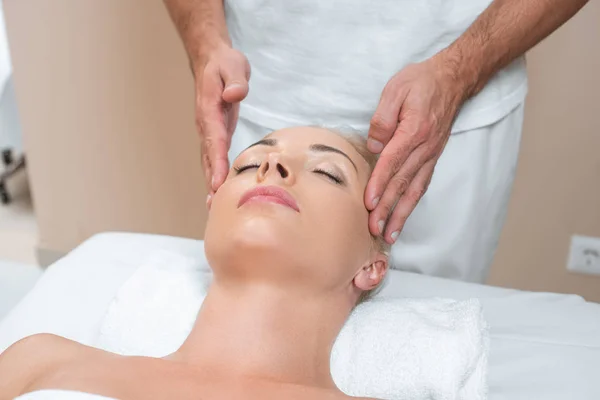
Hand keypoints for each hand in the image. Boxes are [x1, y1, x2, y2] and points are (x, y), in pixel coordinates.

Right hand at [195, 44, 249, 201]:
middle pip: (207, 157)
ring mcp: (209, 131)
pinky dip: (216, 175)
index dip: (216, 162)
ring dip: (211, 183)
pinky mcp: (216, 134)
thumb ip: (235, 80)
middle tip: (214, 205)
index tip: (217, 182)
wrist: (212, 61)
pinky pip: (214, 158)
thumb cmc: (224, 64)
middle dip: (211, 181)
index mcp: (209, 111)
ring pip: (208, 161)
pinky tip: (220, 192)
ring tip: (214, 208)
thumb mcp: (233, 65)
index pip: (214, 140)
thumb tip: (235, 94)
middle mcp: (206, 125)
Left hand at [364, 54, 467, 243]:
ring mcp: (430, 155)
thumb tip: (374, 144)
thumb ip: (383, 118)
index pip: (393, 162)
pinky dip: (411, 204)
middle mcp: (425, 147)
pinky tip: (403, 217)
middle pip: (403, 182)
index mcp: (414, 130)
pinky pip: (421, 185)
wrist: (452, 79)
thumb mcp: (396, 89)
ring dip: (401, 214)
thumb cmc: (421, 82)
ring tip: (389, 234)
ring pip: (414, 190)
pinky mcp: (432, 158)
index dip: (380, 183)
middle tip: (374, 229)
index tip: (369, 202)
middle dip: (388, 208)